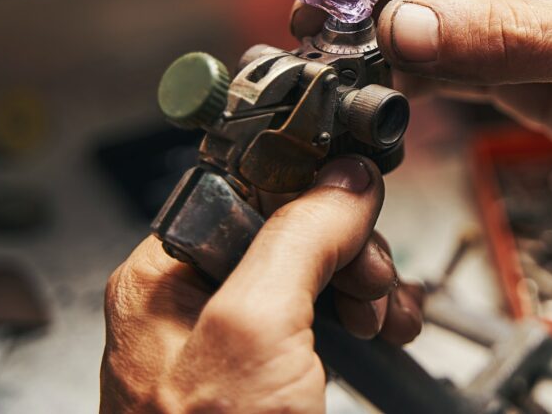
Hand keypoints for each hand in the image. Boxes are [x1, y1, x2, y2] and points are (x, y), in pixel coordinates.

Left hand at [100, 157, 422, 412]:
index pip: (245, 184)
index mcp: (164, 276)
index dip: (308, 186)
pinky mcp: (269, 372)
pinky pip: (322, 315)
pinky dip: (363, 313)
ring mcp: (234, 341)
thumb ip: (299, 236)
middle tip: (374, 276)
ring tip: (387, 311)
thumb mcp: (257, 330)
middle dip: (348, 244)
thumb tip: (345, 179)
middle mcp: (194, 302)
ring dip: (366, 279)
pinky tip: (383, 328)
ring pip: (314, 269)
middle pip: (288, 225)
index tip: (359, 193)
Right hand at [289, 0, 551, 212]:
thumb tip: (407, 27)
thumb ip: (514, 35)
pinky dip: (413, 71)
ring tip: (330, 51)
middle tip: (314, 10)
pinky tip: (380, 84)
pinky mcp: (530, 68)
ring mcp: (532, 10)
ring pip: (432, 4)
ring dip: (380, 26)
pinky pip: (453, 59)